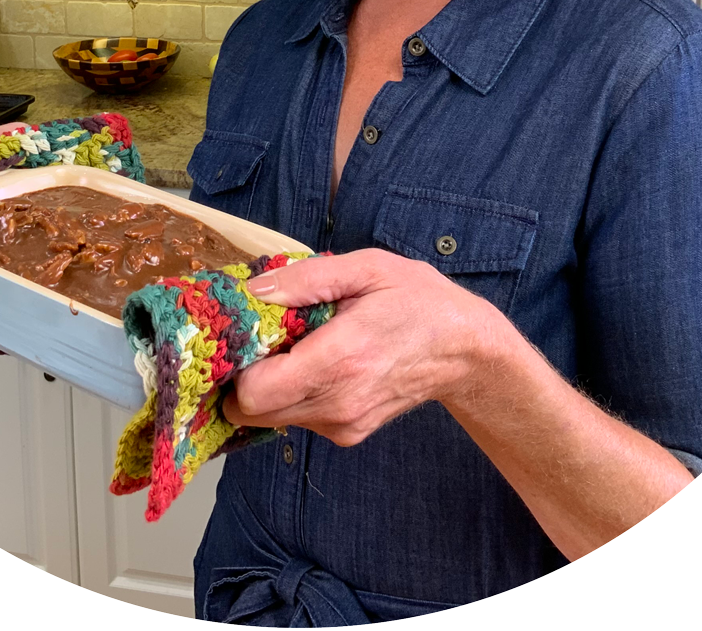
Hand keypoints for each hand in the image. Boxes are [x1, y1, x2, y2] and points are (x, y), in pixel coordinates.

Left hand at [224, 248, 500, 445]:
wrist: (465, 349)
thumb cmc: (417, 300)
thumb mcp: (367, 267)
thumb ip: (307, 278)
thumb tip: (254, 290)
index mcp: (340, 359)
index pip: (254, 393)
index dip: (236, 365)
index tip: (243, 333)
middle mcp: (338, 403)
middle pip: (254, 411)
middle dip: (245, 375)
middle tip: (262, 336)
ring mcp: (343, 424)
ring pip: (272, 417)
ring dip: (269, 384)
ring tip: (297, 344)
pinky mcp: (347, 433)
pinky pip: (296, 418)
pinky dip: (292, 393)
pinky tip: (315, 362)